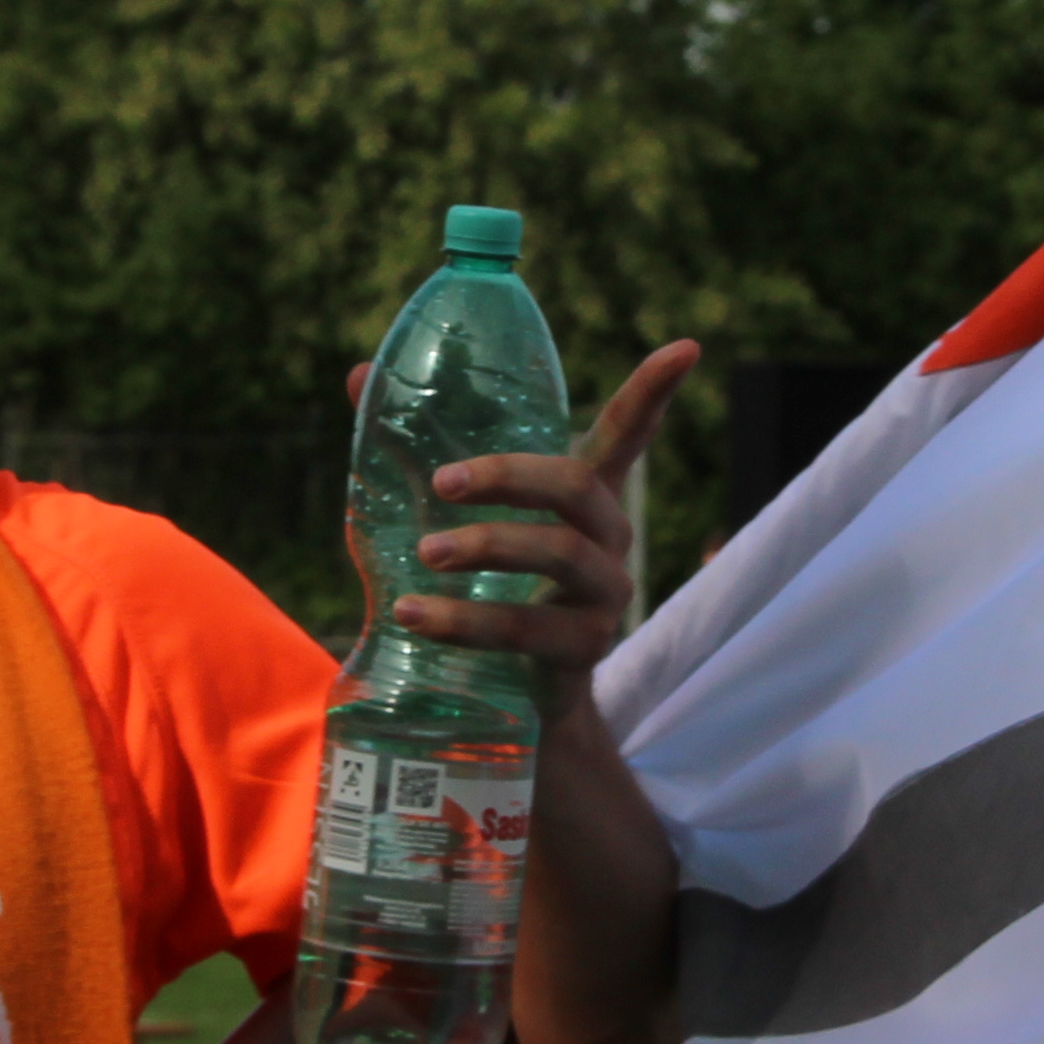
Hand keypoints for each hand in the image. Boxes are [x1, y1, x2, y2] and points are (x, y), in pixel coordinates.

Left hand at [397, 342, 699, 731]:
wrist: (517, 696)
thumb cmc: (486, 584)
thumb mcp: (458, 516)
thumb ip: (416, 450)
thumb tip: (358, 376)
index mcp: (586, 497)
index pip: (626, 433)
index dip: (654, 391)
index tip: (686, 346)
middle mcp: (608, 539)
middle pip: (576, 486)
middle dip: (510, 476)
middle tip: (442, 481)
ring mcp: (604, 597)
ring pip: (558, 553)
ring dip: (487, 546)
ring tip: (426, 553)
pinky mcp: (584, 651)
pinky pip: (527, 629)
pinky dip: (464, 621)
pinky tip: (413, 614)